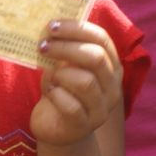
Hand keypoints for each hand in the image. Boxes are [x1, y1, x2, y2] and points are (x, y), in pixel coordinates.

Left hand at [31, 18, 122, 146]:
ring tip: (49, 76)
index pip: (102, 39)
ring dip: (60, 73)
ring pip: (85, 81)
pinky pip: (70, 105)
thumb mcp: (65, 67)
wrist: (57, 129)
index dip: (77, 28)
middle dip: (65, 48)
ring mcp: (101, 109)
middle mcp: (112, 87)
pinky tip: (49, 92)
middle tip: (43, 46)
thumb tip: (49, 28)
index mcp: (111, 66)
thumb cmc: (62, 91)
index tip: (52, 26)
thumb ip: (64, 50)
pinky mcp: (83, 126)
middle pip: (96, 57)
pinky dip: (55, 94)